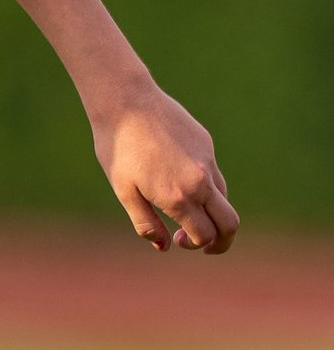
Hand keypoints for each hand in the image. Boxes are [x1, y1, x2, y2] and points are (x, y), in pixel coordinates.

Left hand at [93, 78, 239, 252]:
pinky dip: (207, 189)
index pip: (205, 235)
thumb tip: (165, 246)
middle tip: (204, 245)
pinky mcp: (207, 144)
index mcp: (179, 197)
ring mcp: (207, 161)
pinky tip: (178, 179)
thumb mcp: (125, 192)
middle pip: (231, 223)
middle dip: (222, 241)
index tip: (178, 240)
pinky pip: (214, 175)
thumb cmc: (118, 149)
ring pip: (224, 198)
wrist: (126, 103)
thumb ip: (146, 223)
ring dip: (213, 214)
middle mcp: (201, 181)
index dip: (195, 245)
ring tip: (186, 212)